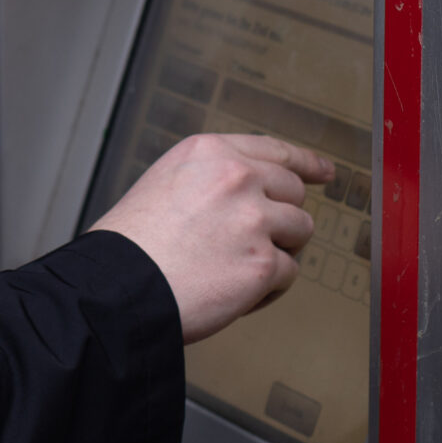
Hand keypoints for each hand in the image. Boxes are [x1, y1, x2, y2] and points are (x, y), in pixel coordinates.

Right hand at [89, 133, 337, 342]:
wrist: (118, 288)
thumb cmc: (133, 245)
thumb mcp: (167, 182)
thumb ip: (213, 178)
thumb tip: (256, 192)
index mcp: (211, 153)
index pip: (275, 149)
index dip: (306, 162)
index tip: (323, 172)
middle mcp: (237, 177)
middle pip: (294, 192)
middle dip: (279, 218)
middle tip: (251, 242)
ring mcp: (254, 219)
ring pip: (299, 232)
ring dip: (276, 252)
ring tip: (236, 268)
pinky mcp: (264, 263)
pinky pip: (289, 274)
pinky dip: (267, 289)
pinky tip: (235, 293)